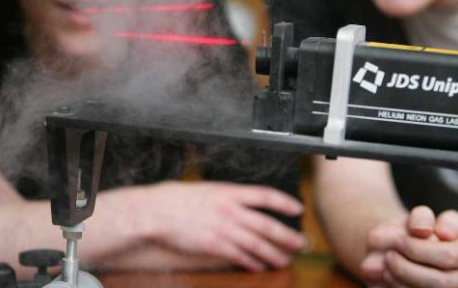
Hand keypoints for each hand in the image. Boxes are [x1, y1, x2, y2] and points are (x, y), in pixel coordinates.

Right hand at [144, 181, 305, 271]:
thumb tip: (240, 203)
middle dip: (286, 235)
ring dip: (273, 253)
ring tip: (285, 260)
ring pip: (256, 243)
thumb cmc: (175, 198)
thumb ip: (225, 197)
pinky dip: (252, 262)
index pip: (264, 195)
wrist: (156, 212)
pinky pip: (239, 256)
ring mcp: (222, 228)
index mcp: (228, 192)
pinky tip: (260, 267)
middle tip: (301, 243)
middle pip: (266, 224)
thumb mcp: (205, 190)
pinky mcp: (213, 245)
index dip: (283, 202)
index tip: (297, 208)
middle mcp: (229, 210)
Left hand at [360, 206, 457, 286]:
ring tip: (385, 270)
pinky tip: (388, 280)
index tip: (398, 241)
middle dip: (407, 269)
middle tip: (388, 257)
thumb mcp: (427, 218)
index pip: (448, 255)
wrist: (439, 255)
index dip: (418, 250)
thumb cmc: (429, 231)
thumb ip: (420, 218)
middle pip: (439, 281)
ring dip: (402, 284)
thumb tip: (416, 230)